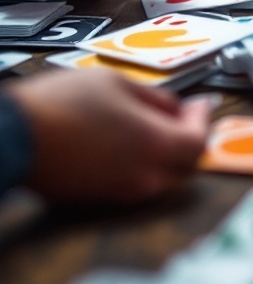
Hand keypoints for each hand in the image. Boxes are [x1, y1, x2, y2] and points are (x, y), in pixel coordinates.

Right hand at [6, 70, 211, 203]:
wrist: (16, 136)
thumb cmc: (63, 103)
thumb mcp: (117, 82)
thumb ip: (155, 99)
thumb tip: (176, 109)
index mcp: (156, 145)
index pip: (199, 142)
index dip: (204, 120)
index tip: (201, 104)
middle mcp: (146, 177)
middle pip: (186, 165)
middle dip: (190, 139)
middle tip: (183, 115)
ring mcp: (124, 193)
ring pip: (162, 177)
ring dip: (167, 153)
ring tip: (154, 125)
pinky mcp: (103, 200)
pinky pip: (137, 183)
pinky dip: (144, 164)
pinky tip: (129, 143)